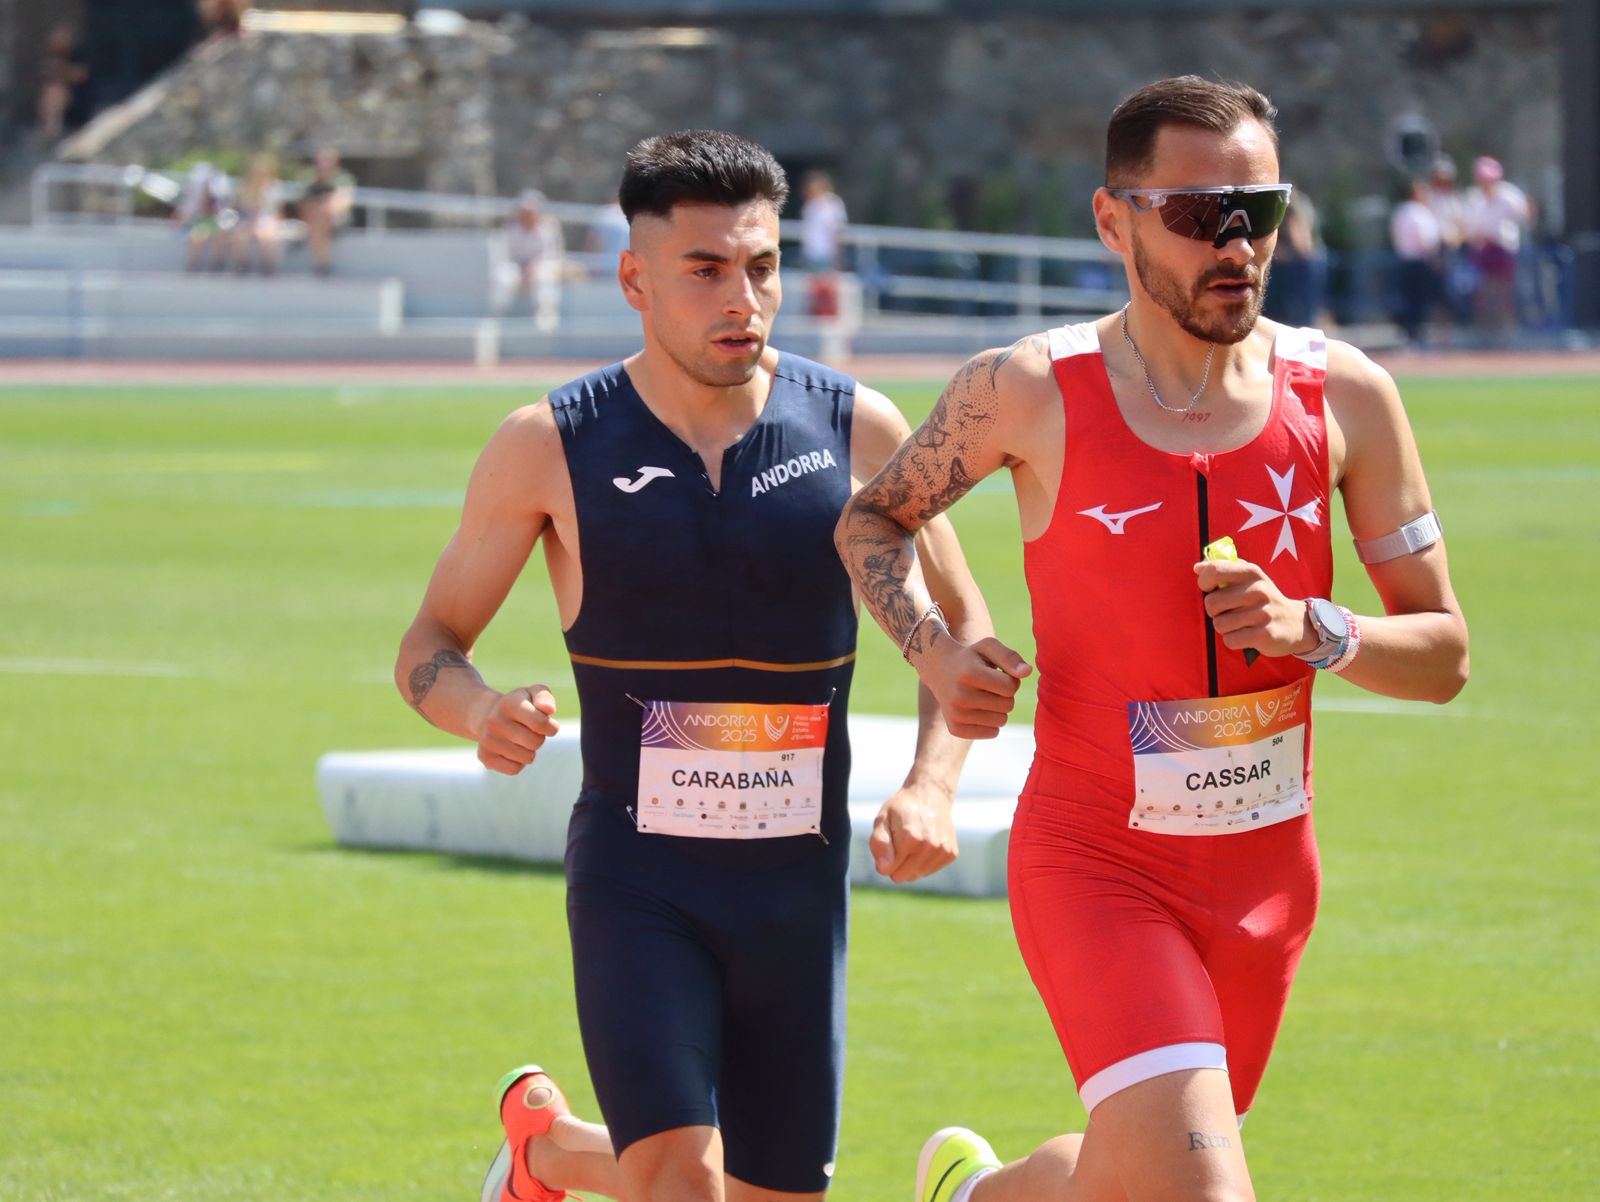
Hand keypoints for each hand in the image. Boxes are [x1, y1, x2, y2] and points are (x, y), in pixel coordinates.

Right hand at [475, 685, 558, 774]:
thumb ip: (545, 697)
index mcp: (508, 703)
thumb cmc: (521, 705)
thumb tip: (549, 710)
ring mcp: (488, 740)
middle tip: (529, 730)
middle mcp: (494, 721)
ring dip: (529, 751)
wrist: (489, 715)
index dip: (551, 727)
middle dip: (539, 738)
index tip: (548, 724)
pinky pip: (515, 769)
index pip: (540, 723)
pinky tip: (511, 750)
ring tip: (519, 739)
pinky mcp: (485, 757)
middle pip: (536, 743)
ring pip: (528, 758)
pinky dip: (518, 763)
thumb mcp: (534, 693)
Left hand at [870, 786, 958, 882]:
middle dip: (897, 863)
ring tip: (914, 841)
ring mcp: (943, 850)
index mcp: (910, 837)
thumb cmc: (902, 809)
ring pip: (917, 875)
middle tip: (900, 841)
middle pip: (903, 876)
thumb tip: (883, 869)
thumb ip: (879, 844)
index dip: (885, 858)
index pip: (888, 870)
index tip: (890, 841)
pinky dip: (924, 861)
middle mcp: (930, 845)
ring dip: (911, 863)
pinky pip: (929, 870)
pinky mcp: (951, 854)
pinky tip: (925, 844)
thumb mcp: (882, 819)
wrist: (931, 795)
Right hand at [915, 632, 1031, 738]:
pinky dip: (991, 722)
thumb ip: (1010, 656)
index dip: (1010, 679)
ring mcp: (955, 715)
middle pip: (1008, 705)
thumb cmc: (971, 658)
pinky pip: (992, 733)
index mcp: (969, 674)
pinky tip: (977, 709)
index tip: (998, 674)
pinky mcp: (955, 729)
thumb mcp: (988, 647)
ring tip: (983, 696)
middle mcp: (959, 697)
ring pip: (1001, 721)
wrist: (940, 670)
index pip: (1010, 687)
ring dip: (998, 709)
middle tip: (989, 685)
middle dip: (1005, 695)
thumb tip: (1027, 672)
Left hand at [1194, 558, 1315, 657]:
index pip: (1215, 571)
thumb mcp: (1250, 578)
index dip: (1204, 582)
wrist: (1296, 623)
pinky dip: (1233, 640)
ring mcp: (1263, 613)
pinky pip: (1230, 640)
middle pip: (1211, 603)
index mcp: (1252, 573)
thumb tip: (1198, 567)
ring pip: (1219, 624)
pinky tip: (1245, 635)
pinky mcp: (1265, 635)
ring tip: (1239, 624)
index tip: (1210, 589)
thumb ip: (1224, 569)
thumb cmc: (1263, 599)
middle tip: (1228, 611)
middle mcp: (1258, 590)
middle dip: (1214, 611)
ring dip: (1224, 628)